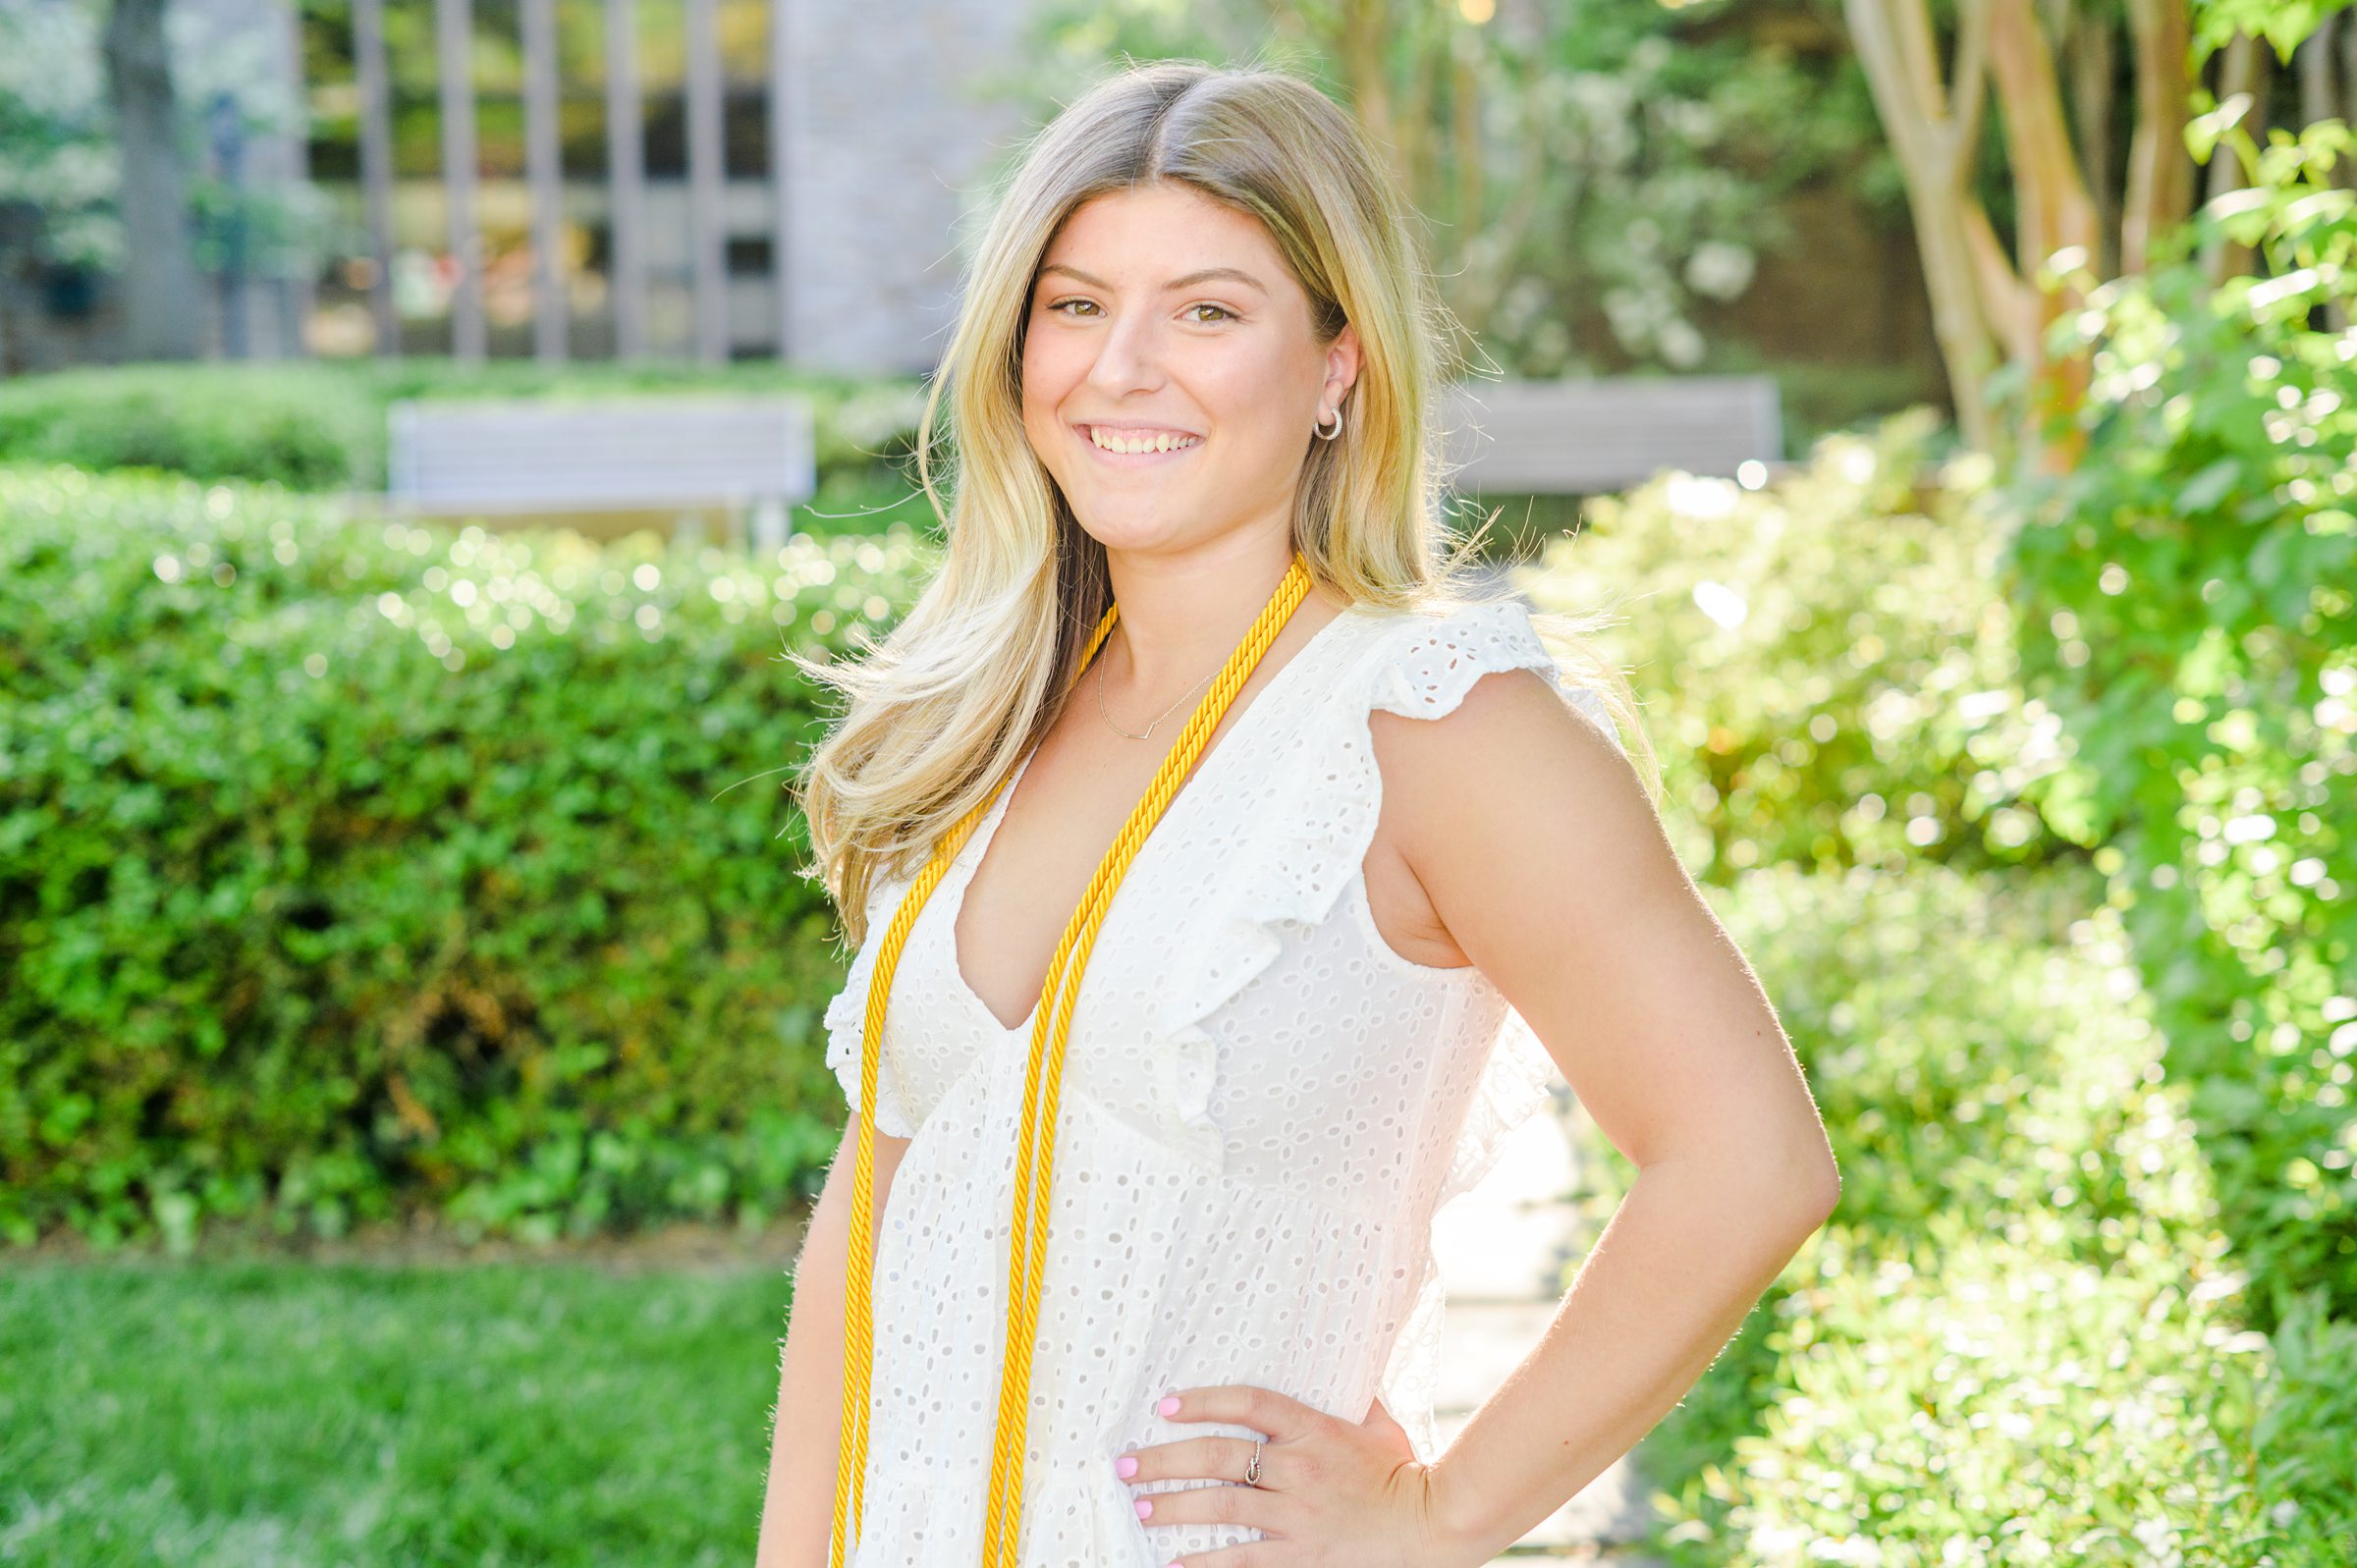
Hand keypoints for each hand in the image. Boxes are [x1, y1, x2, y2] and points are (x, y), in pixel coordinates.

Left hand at [1115, 1383, 1467, 1566]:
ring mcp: (1298, 1516)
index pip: (1249, 1404)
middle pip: (1219, 1457)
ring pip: (1221, 1507)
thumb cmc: (1405, 1472)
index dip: (1204, 1401)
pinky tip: (1173, 1565)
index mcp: (1315, 1430)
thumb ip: (1350, 1399)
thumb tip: (1337, 1364)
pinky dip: (1205, 1565)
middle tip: (1126, 1464)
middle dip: (1166, 1459)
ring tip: (1141, 1506)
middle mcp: (1300, 1470)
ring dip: (1174, 1506)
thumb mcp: (1379, 1424)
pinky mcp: (1301, 1557)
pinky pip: (1242, 1562)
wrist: (1433, 1527)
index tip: (1165, 1405)